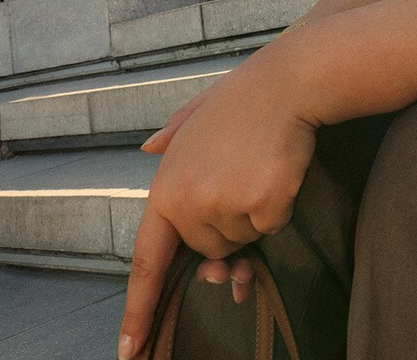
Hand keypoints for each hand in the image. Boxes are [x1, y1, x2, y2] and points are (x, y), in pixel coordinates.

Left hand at [120, 58, 316, 356]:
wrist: (286, 84)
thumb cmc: (242, 100)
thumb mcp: (194, 115)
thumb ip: (170, 137)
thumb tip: (148, 147)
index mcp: (165, 189)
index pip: (145, 262)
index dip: (137, 310)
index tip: (130, 351)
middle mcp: (188, 204)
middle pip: (209, 250)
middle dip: (227, 226)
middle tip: (239, 179)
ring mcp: (225, 208)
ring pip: (243, 240)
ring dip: (253, 212)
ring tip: (256, 167)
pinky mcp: (262, 208)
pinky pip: (271, 228)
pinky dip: (278, 206)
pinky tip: (276, 171)